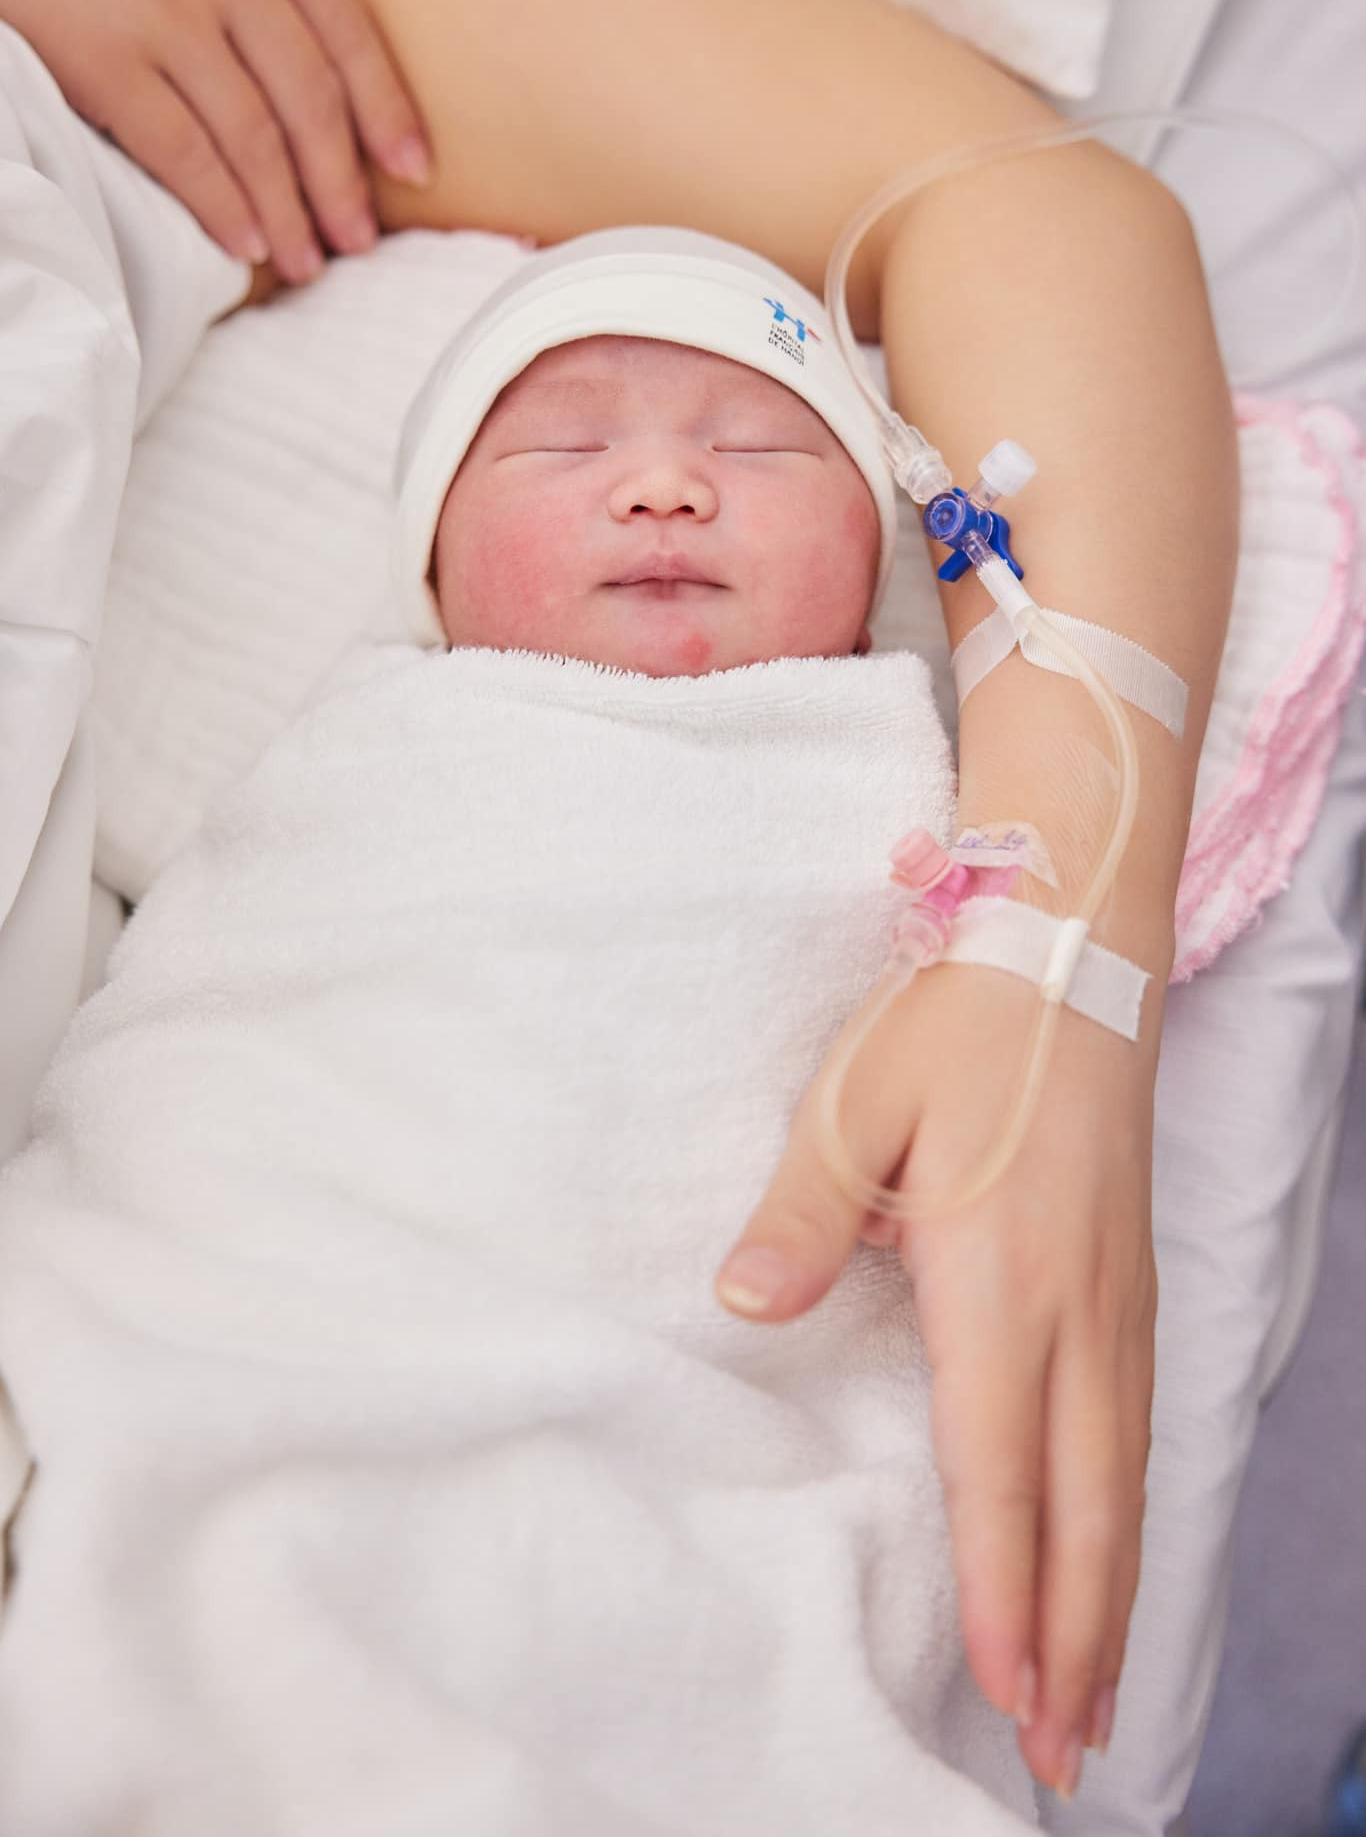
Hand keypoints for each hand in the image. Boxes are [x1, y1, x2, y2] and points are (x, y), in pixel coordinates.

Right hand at [0, 0, 429, 281]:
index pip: (346, 30)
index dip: (386, 109)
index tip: (413, 169)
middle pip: (309, 99)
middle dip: (340, 183)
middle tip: (357, 243)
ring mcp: (162, 16)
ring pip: (252, 137)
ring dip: (285, 212)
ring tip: (305, 263)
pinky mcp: (103, 58)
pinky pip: (180, 151)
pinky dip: (219, 205)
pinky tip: (243, 244)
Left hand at [715, 955, 1159, 1801]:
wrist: (1072, 951)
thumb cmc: (956, 1027)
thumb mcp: (854, 1102)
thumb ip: (803, 1215)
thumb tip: (743, 1307)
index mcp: (997, 1276)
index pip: (1000, 1467)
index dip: (1002, 1589)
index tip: (1003, 1689)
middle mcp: (1076, 1308)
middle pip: (1086, 1508)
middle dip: (1074, 1638)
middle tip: (1061, 1748)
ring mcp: (1117, 1296)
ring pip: (1126, 1480)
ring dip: (1112, 1596)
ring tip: (1095, 1694)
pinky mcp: (1131, 1278)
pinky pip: (1140, 1429)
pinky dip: (1130, 1519)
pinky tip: (1114, 1554)